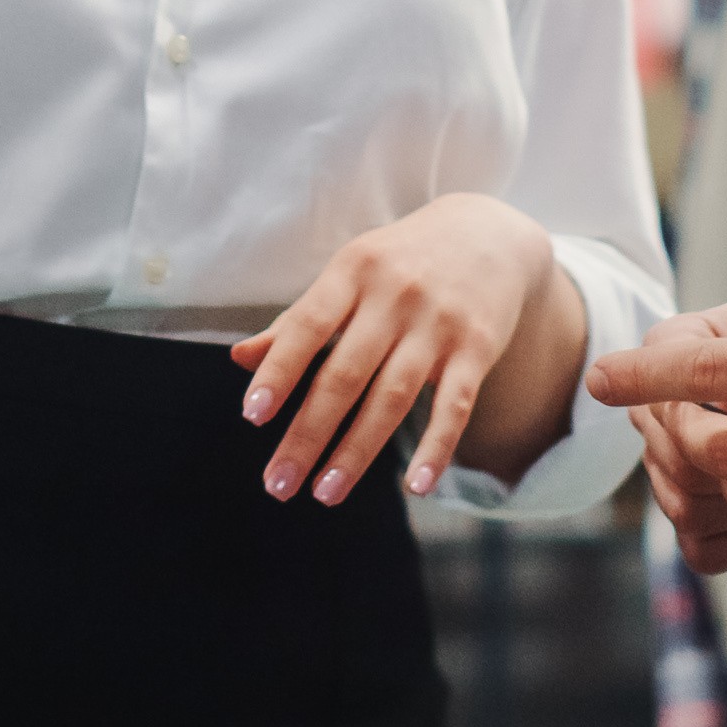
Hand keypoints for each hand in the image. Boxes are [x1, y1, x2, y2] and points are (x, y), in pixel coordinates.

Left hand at [229, 195, 562, 504]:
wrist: (488, 233)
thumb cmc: (400, 262)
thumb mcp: (348, 274)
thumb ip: (298, 320)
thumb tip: (239, 360)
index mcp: (352, 272)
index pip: (307, 326)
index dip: (279, 371)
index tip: (252, 416)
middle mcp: (394, 296)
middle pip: (345, 375)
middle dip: (308, 434)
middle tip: (278, 484)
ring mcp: (438, 323)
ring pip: (392, 398)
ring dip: (356, 452)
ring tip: (325, 492)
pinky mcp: (477, 348)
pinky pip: (455, 407)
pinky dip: (436, 448)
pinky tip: (415, 486)